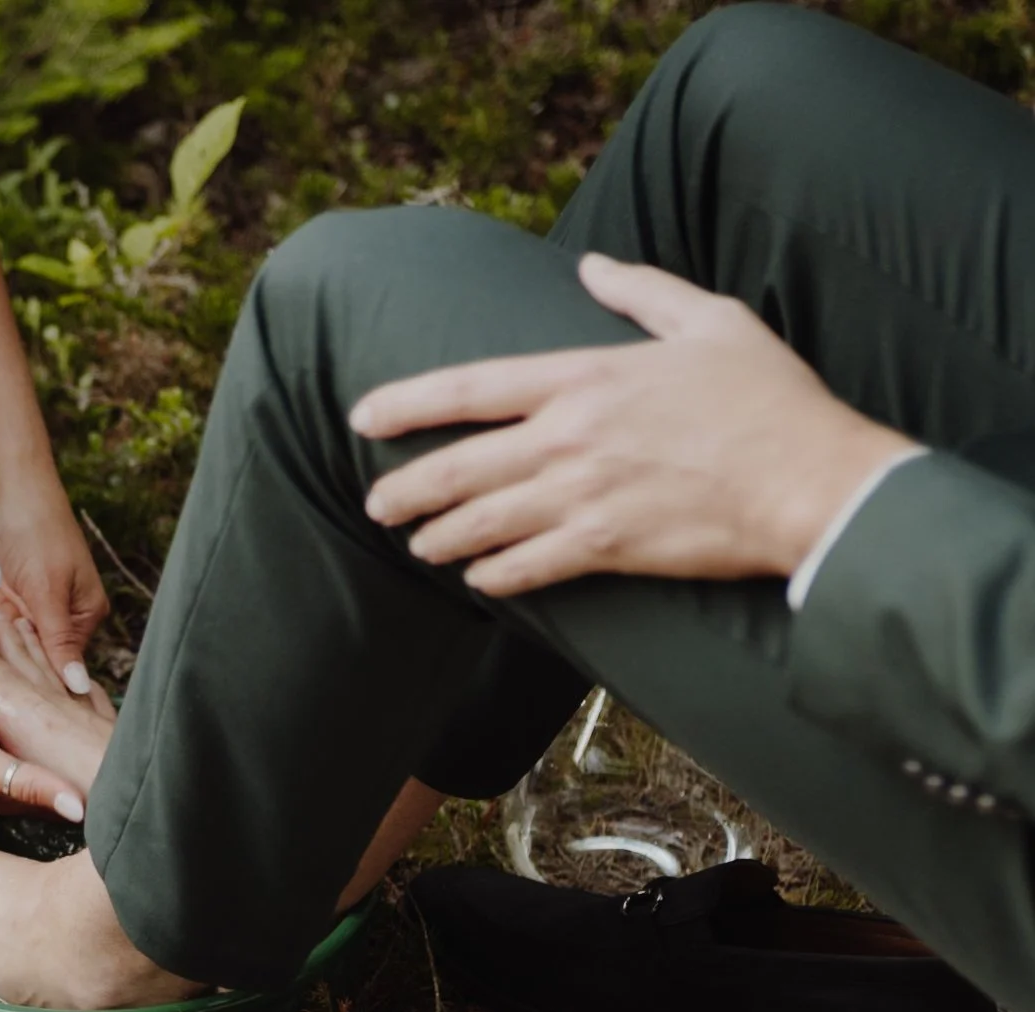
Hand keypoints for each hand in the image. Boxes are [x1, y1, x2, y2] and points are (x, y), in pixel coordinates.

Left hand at [0, 467, 108, 694]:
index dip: (27, 675)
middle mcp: (67, 608)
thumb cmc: (36, 530)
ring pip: (7, 629)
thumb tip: (80, 688)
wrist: (10, 482)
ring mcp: (40, 597)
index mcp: (85, 613)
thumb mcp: (46, 591)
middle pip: (30, 648)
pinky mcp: (17, 584)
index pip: (60, 662)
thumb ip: (58, 641)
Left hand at [355, 253, 913, 597]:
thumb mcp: (711, 321)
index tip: (363, 416)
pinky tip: (480, 579)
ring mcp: (582, 495)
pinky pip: (527, 567)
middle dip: (405, 489)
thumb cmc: (771, 400)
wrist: (814, 480)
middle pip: (457, 466)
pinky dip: (495, 576)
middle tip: (375, 503)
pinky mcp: (605, 547)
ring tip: (419, 545)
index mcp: (584, 378)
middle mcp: (568, 437)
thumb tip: (590, 267)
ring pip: (481, 522)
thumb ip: (641, 292)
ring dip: (440, 537)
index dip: (405, 402)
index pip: (469, 387)